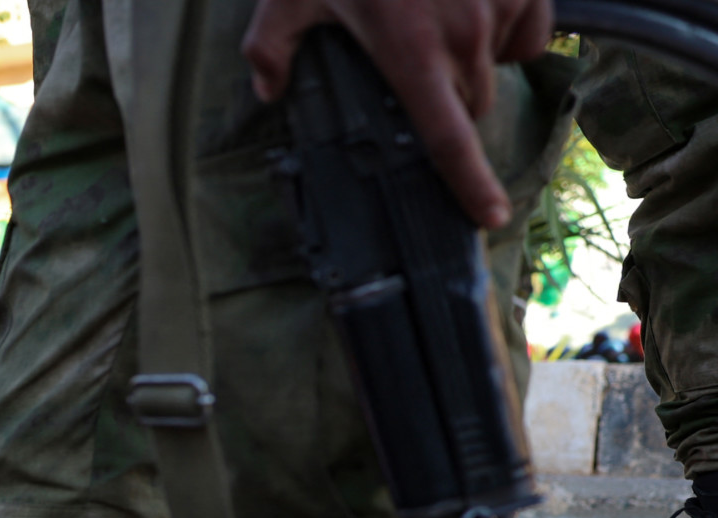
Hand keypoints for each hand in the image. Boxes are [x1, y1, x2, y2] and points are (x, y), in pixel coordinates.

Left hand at [242, 0, 552, 228]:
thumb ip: (270, 49)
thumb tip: (267, 91)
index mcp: (410, 54)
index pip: (448, 138)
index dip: (470, 184)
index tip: (488, 217)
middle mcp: (465, 36)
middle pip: (472, 108)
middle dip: (447, 108)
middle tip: (413, 78)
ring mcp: (503, 4)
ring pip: (500, 66)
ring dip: (474, 64)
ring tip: (434, 27)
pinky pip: (528, 26)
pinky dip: (506, 27)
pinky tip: (471, 6)